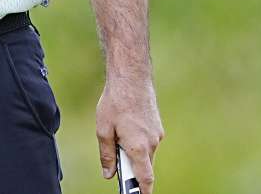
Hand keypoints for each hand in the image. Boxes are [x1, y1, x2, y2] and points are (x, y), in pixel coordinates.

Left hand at [96, 77, 164, 192]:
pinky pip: (147, 141)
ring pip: (145, 153)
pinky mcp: (157, 126)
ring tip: (117, 135)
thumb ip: (106, 154)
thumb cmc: (115, 103)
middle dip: (132, 168)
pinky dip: (137, 142)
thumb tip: (108, 173)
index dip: (142, 191)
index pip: (145, 178)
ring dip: (133, 152)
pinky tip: (125, 127)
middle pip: (144, 166)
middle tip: (117, 163)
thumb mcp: (103, 130)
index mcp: (139, 147)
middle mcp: (152, 143)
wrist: (131, 79)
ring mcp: (157, 134)